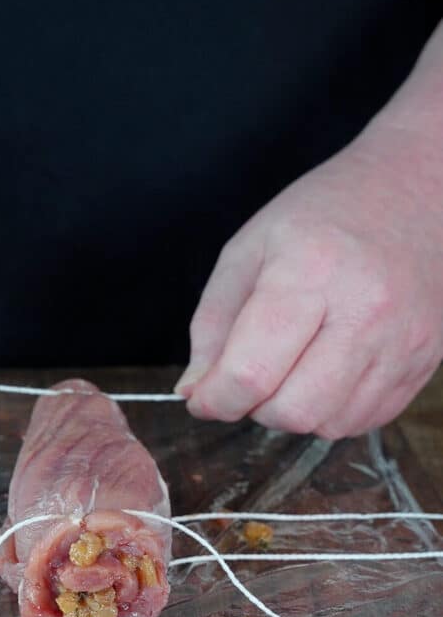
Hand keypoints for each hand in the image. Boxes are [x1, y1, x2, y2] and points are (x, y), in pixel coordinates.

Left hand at [177, 124, 442, 437]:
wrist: (418, 192)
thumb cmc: (324, 215)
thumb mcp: (249, 249)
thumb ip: (212, 324)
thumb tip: (195, 392)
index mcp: (311, 270)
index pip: (251, 372)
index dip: (216, 399)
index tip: (204, 397)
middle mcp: (365, 310)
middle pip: (292, 410)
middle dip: (256, 408)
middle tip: (253, 376)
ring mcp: (403, 341)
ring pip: (328, 425)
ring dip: (295, 412)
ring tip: (293, 368)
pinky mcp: (423, 362)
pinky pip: (363, 420)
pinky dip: (332, 411)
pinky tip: (327, 371)